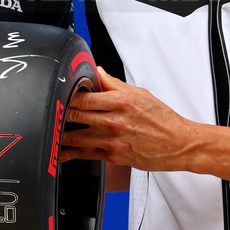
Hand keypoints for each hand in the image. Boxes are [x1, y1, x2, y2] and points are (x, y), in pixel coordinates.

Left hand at [61, 67, 200, 171]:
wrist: (178, 144)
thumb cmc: (162, 119)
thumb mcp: (140, 94)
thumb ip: (114, 84)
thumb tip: (97, 73)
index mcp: (120, 102)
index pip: (83, 97)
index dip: (67, 95)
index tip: (60, 94)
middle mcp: (114, 121)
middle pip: (75, 115)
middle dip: (61, 113)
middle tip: (51, 111)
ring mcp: (111, 140)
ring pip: (75, 137)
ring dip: (61, 134)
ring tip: (50, 130)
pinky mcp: (112, 156)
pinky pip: (85, 154)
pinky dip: (70, 154)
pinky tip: (60, 151)